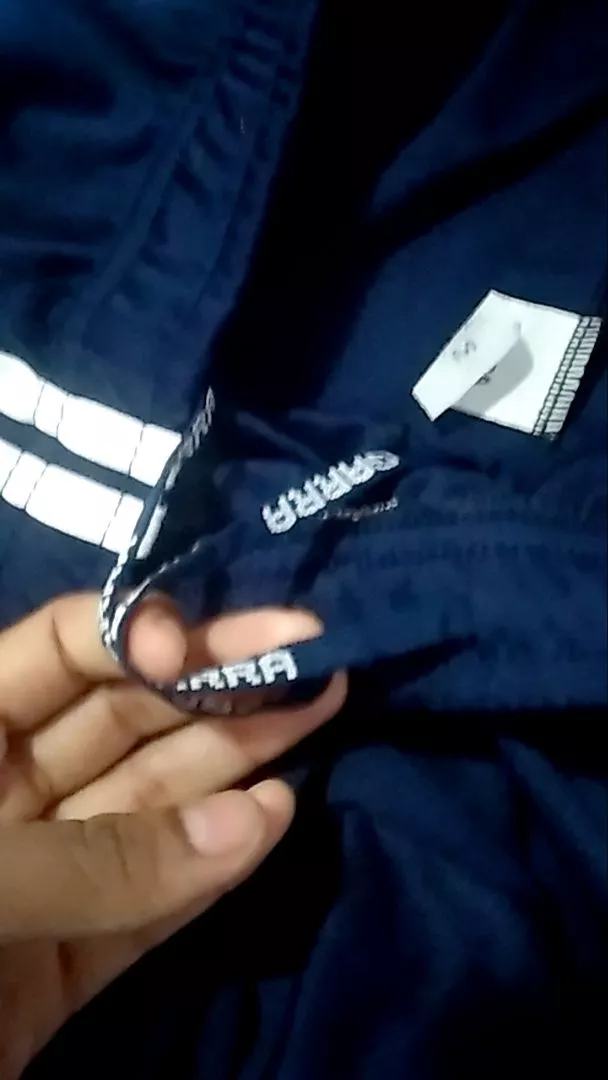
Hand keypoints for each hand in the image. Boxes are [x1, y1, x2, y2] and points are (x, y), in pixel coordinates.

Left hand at [0, 594, 345, 1078]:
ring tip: (319, 713)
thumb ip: (97, 859)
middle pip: (123, 717)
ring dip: (235, 761)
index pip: (58, 651)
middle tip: (314, 656)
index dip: (137, 633)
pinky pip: (150, 904)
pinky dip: (213, 867)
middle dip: (216, 683)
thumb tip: (260, 813)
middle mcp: (0, 792)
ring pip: (151, 805)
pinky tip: (277, 815)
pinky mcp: (62, 967)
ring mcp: (38, 880)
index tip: (208, 646)